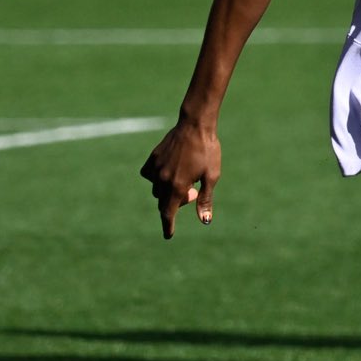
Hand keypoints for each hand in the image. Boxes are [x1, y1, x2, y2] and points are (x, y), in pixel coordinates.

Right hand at [140, 117, 220, 238]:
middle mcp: (163, 179)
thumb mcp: (211, 177)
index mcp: (178, 187)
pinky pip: (149, 174)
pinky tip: (168, 172)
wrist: (195, 126)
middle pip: (164, 201)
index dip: (168, 225)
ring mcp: (156, 168)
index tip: (168, 235)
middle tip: (193, 191)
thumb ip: (205, 200)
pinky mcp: (153, 158)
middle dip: (176, 202)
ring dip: (167, 190)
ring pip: (156, 189)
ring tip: (185, 178)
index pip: (168, 213)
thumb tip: (205, 220)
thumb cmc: (208, 151)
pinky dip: (156, 178)